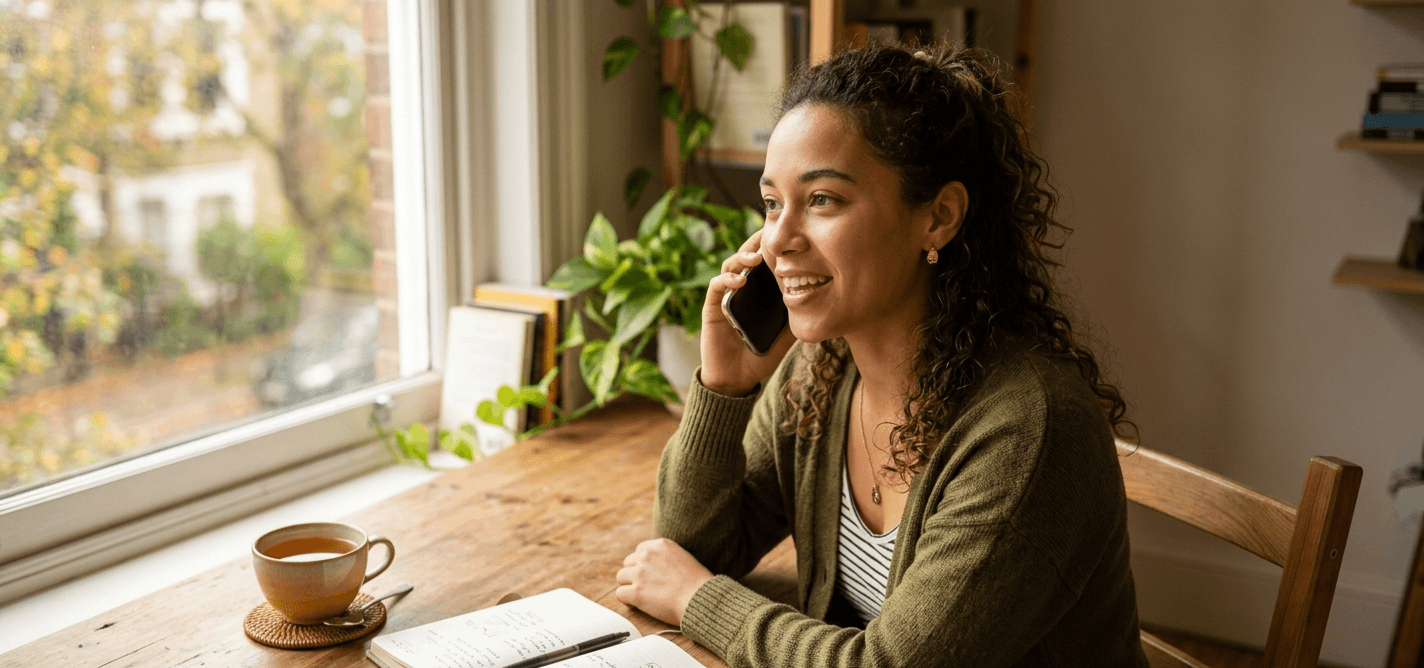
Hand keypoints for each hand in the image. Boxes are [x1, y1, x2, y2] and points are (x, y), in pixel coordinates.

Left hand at [614, 538, 712, 626]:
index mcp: (661, 545)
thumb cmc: (698, 583)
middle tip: (645, 586)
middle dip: (634, 574)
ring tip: (641, 595)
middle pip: (628, 562)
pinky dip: (627, 600)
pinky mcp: (636, 592)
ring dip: (629, 585)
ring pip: (621, 577)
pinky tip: (636, 603)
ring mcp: (640, 573)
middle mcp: (647, 555)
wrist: (700, 599)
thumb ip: (666, 557)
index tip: (649, 573)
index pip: (640, 550)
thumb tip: (657, 566)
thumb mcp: (684, 557)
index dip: (643, 563)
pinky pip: (620, 594)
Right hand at [700, 229, 795, 396]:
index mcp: (758, 292)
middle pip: (746, 257)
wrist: (737, 378)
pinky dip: (728, 279)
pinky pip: (717, 286)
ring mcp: (725, 296)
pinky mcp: (712, 307)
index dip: (773, 247)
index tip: (787, 235)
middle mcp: (741, 289)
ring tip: (756, 256)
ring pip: (730, 266)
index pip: (764, 262)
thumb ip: (797, 316)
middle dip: (756, 243)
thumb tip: (820, 301)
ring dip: (742, 257)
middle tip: (769, 234)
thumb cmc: (760, 355)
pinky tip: (741, 279)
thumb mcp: (786, 333)